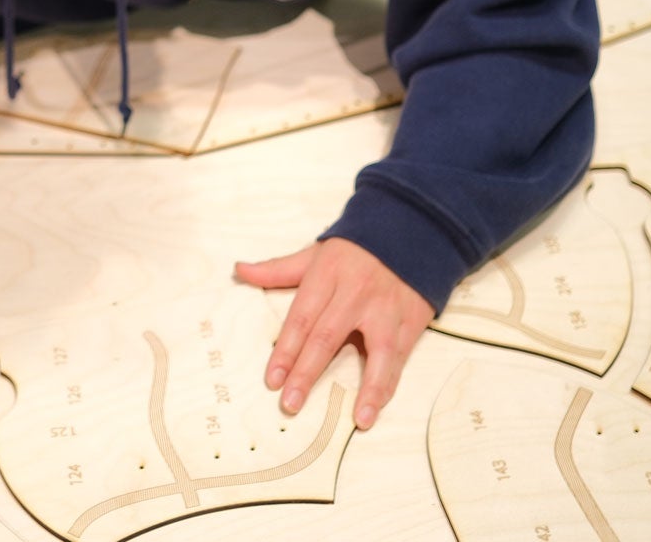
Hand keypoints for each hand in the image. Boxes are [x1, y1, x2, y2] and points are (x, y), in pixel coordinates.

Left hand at [234, 238, 431, 430]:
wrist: (410, 231)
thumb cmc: (355, 249)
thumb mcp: (316, 253)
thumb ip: (278, 269)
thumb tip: (239, 270)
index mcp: (327, 275)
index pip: (301, 318)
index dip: (285, 350)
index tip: (272, 380)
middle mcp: (356, 294)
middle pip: (328, 337)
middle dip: (307, 373)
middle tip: (290, 404)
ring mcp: (386, 309)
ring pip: (376, 351)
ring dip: (367, 388)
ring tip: (358, 420)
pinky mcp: (410, 320)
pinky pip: (400, 356)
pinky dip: (390, 383)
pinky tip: (378, 407)